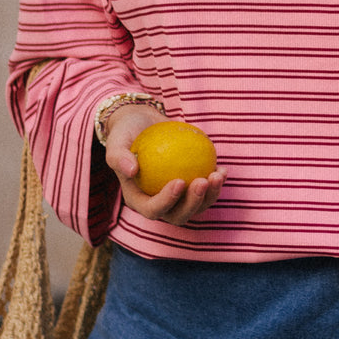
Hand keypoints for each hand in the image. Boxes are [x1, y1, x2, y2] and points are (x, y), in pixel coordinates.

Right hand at [101, 104, 225, 226]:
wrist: (143, 123)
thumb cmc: (126, 132)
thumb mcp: (116, 141)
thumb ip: (118, 156)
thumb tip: (132, 170)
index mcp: (139, 200)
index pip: (153, 210)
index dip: (167, 202)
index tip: (179, 181)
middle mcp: (159, 203)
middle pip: (178, 215)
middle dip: (193, 203)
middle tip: (202, 181)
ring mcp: (178, 197)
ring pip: (197, 206)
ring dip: (211, 195)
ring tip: (217, 175)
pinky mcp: (192, 186)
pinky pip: (207, 189)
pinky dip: (217, 182)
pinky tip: (223, 169)